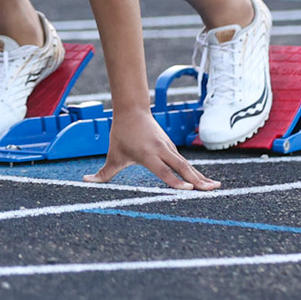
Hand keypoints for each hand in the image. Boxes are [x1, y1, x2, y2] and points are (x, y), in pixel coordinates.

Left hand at [85, 106, 219, 190]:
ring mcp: (168, 148)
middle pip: (181, 167)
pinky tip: (206, 182)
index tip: (188, 190)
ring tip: (215, 188)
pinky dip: (196, 172)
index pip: (163, 170)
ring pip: (186, 164)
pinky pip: (185, 162)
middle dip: (196, 180)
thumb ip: (103, 173)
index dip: (175, 181)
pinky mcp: (171, 147)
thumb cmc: (121, 133)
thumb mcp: (113, 155)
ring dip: (201, 177)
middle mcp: (161, 150)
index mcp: (147, 154)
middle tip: (210, 190)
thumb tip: (86, 182)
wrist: (132, 109)